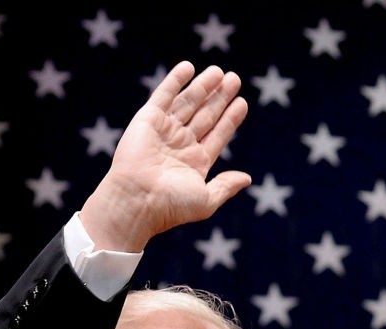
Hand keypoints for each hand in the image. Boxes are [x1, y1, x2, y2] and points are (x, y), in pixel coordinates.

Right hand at [79, 61, 250, 251]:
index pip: (218, 134)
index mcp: (196, 162)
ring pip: (189, 103)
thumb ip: (226, 186)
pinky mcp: (148, 120)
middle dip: (220, 97)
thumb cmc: (172, 205)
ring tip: (220, 72)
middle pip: (206, 115)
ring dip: (203, 86)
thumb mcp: (207, 200)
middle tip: (235, 79)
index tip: (243, 102)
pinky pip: (164, 96)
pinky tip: (189, 67)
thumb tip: (247, 178)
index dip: (230, 118)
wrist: (138, 200)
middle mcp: (181, 144)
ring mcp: (165, 131)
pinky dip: (176, 80)